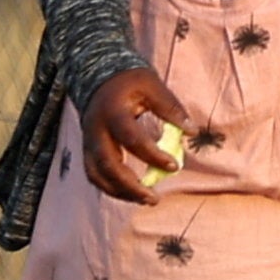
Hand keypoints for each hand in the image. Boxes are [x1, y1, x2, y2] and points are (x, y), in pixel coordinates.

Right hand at [86, 69, 206, 199]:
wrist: (100, 80)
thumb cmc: (130, 82)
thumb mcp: (152, 85)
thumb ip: (171, 108)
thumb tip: (192, 131)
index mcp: (112, 111)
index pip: (131, 138)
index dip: (152, 155)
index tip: (174, 166)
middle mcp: (95, 130)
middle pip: (108, 164)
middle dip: (131, 186)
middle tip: (154, 198)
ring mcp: (88, 142)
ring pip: (98, 175)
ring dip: (120, 192)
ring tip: (147, 200)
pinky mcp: (87, 151)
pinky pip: (94, 176)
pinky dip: (111, 188)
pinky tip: (132, 194)